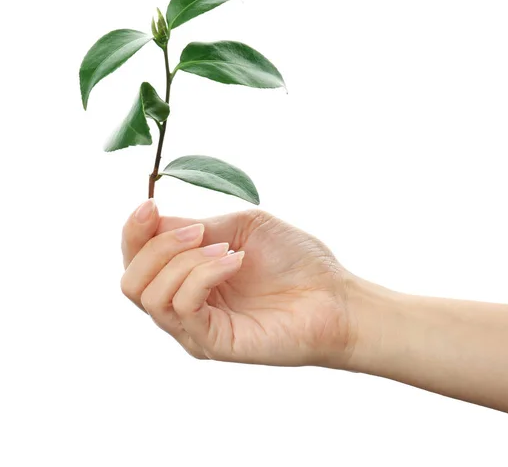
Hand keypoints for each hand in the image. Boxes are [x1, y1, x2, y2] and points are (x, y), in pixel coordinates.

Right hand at [121, 200, 354, 366]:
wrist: (334, 295)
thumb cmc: (294, 260)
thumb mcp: (241, 227)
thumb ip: (196, 227)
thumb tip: (153, 221)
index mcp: (188, 274)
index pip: (137, 258)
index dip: (134, 230)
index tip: (149, 206)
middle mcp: (184, 303)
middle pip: (131, 280)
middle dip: (155, 246)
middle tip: (200, 231)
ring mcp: (195, 327)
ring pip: (149, 294)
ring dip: (182, 259)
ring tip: (228, 249)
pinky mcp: (211, 342)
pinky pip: (182, 306)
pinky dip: (202, 275)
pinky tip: (235, 261)